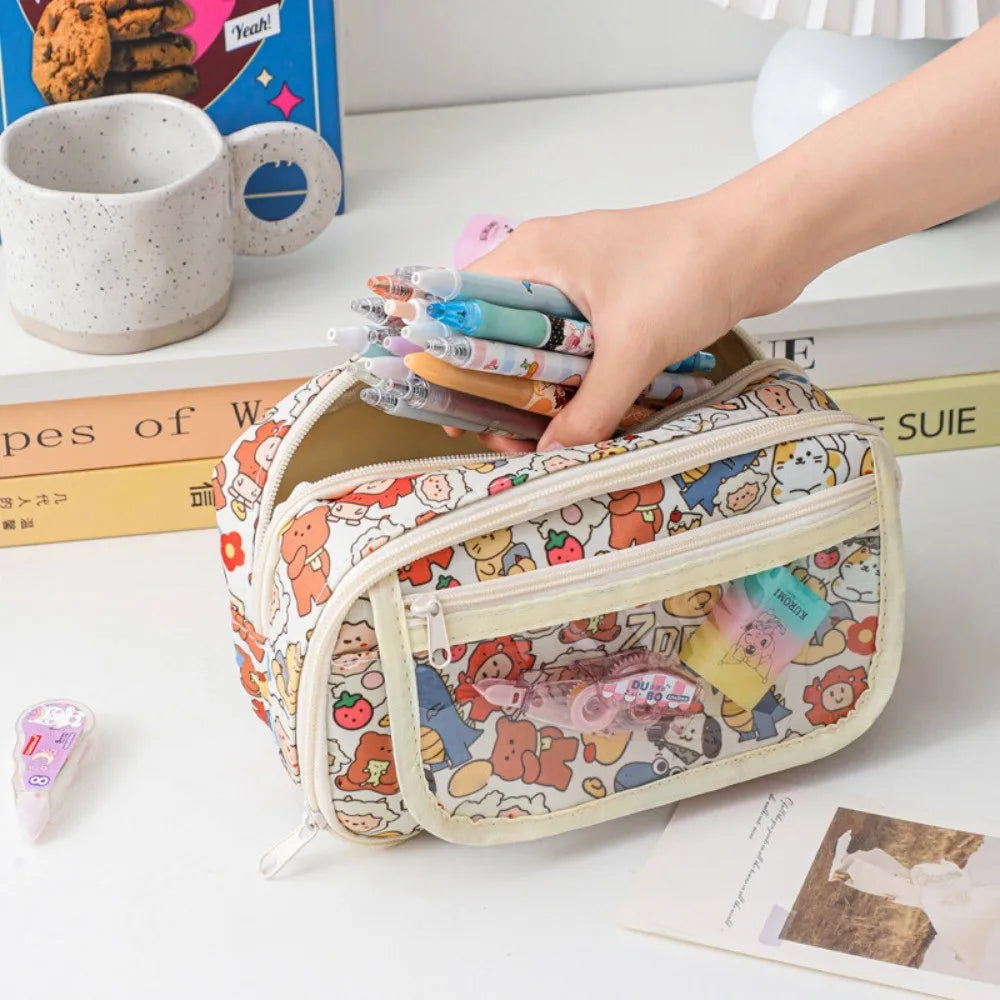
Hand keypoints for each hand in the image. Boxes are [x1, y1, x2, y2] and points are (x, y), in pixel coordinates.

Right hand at [459, 196, 804, 452]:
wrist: (764, 244)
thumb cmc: (693, 267)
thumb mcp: (633, 347)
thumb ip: (590, 408)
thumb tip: (555, 454)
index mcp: (533, 256)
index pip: (460, 307)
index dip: (451, 360)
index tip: (456, 411)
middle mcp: (547, 267)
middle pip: (496, 336)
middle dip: (501, 389)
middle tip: (512, 438)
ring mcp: (580, 284)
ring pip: (538, 347)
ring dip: (543, 390)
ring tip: (548, 436)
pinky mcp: (612, 302)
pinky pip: (576, 350)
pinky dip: (577, 382)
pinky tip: (586, 413)